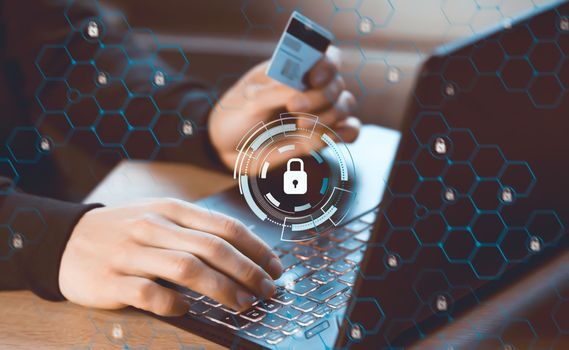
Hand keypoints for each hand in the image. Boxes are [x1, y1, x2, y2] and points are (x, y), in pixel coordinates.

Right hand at [59, 198, 282, 315]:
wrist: (67, 239)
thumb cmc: (126, 229)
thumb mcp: (160, 215)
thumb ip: (195, 229)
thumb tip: (243, 252)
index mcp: (171, 209)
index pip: (223, 227)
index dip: (255, 248)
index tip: (275, 267)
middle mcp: (154, 227)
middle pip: (211, 249)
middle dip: (247, 271)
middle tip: (267, 290)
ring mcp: (132, 253)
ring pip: (186, 269)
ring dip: (221, 289)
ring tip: (242, 304)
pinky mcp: (112, 280)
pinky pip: (149, 293)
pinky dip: (173, 303)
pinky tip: (187, 309)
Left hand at [209, 47, 360, 168]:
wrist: (228, 149)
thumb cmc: (236, 115)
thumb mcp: (248, 100)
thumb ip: (275, 93)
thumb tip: (301, 92)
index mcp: (294, 70)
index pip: (326, 56)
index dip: (327, 64)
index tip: (313, 80)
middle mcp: (310, 89)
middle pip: (337, 84)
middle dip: (320, 98)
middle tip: (293, 109)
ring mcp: (317, 113)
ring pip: (345, 106)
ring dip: (329, 117)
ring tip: (300, 127)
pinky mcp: (320, 137)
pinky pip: (348, 131)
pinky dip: (346, 133)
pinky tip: (333, 137)